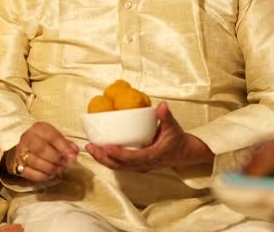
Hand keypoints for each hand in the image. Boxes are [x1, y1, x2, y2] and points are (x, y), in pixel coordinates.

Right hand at [6, 122, 78, 182]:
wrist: (28, 145)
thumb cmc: (46, 141)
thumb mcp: (56, 137)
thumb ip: (66, 144)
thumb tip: (74, 152)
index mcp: (38, 128)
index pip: (52, 137)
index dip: (63, 148)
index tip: (72, 157)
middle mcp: (27, 138)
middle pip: (41, 149)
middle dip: (56, 159)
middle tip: (64, 164)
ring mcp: (21, 151)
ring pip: (35, 162)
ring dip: (50, 168)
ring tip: (59, 169)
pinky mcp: (19, 164)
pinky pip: (29, 173)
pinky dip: (42, 176)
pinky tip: (50, 175)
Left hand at [85, 102, 212, 172]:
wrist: (183, 153)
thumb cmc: (177, 140)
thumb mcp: (173, 127)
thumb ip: (166, 117)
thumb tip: (162, 105)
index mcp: (152, 157)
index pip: (133, 158)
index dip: (119, 154)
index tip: (106, 147)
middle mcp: (143, 165)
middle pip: (120, 165)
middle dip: (103, 157)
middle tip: (90, 146)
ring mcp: (139, 167)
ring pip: (117, 166)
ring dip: (102, 159)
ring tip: (90, 147)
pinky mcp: (136, 165)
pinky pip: (119, 165)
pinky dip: (107, 159)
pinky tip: (98, 150)